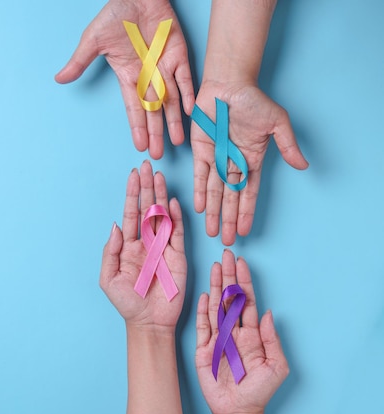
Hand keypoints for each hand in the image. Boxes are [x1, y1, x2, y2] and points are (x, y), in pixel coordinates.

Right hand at [55, 0, 193, 158]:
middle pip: (153, 111)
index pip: (134, 108)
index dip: (137, 127)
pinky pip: (185, 78)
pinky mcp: (179, 55)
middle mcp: (148, 77)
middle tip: (158, 155)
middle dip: (156, 133)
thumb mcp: (93, 40)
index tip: (139, 146)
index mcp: (128, 77)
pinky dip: (188, 94)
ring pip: (171, 100)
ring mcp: (164, 67)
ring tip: (177, 142)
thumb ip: (80, 62)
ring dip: (174, 121)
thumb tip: (59, 79)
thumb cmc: (115, 16)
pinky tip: (189, 112)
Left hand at [99, 160, 186, 330]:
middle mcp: (146, 241)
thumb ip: (110, 251)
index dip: (132, 194)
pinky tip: (172, 202)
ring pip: (162, 215)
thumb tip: (115, 224)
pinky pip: (178, 233)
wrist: (148, 323)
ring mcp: (163, 247)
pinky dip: (176, 217)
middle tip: (147, 165)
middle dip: (147, 187)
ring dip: (161, 196)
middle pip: (147, 208)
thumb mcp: (109, 278)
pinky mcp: (178, 256)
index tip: (133, 174)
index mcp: (129, 244)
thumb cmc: (127, 302)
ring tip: (159, 176)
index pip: (131, 213)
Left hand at [191, 82, 308, 244]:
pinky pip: (200, 174)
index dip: (246, 211)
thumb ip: (288, 145)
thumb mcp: (277, 123)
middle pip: (230, 197)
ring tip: (213, 231)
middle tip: (226, 240)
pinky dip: (199, 190)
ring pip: (214, 190)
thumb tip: (304, 166)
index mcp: (252, 158)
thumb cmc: (254, 101)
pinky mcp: (200, 149)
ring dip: (214, 211)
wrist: (229, 83)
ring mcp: (216, 156)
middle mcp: (233, 162)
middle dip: (228, 219)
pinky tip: (199, 208)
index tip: (244, 231)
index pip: (249, 191)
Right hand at [195, 249, 288, 413]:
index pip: (246, 301)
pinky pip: (203, 325)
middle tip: (226, 255)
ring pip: (215, 306)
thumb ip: (272, 339)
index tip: (242, 263)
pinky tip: (205, 293)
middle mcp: (233, 331)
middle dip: (229, 276)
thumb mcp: (276, 366)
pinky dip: (203, 309)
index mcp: (251, 334)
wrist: (238, 409)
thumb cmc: (259, 390)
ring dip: (216, 286)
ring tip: (215, 267)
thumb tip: (266, 313)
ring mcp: (217, 338)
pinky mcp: (203, 347)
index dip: (244, 282)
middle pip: (229, 298)